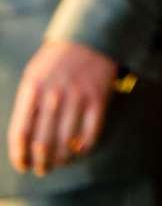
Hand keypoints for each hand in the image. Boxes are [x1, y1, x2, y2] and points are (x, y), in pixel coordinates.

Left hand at [7, 39, 118, 175]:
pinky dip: (84, 149)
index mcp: (33, 88)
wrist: (90, 37)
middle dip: (40, 163)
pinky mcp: (98, 99)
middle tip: (41, 169)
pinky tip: (78, 151)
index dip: (19, 155)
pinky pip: (90, 134)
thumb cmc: (57, 60)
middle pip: (42, 143)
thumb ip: (27, 105)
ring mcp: (78, 97)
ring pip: (66, 143)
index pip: (21, 132)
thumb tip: (22, 142)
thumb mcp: (34, 75)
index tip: (22, 165)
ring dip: (61, 160)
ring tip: (59, 163)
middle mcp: (54, 94)